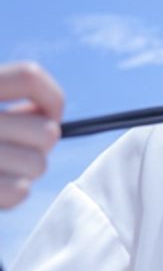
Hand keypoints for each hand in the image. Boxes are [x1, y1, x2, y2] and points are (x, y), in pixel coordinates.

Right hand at [0, 62, 63, 208]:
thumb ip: (3, 102)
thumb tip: (50, 121)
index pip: (30, 77)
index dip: (50, 98)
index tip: (47, 113)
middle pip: (46, 131)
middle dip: (38, 144)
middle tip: (14, 147)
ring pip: (38, 165)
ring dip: (24, 170)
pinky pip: (19, 191)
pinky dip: (9, 194)